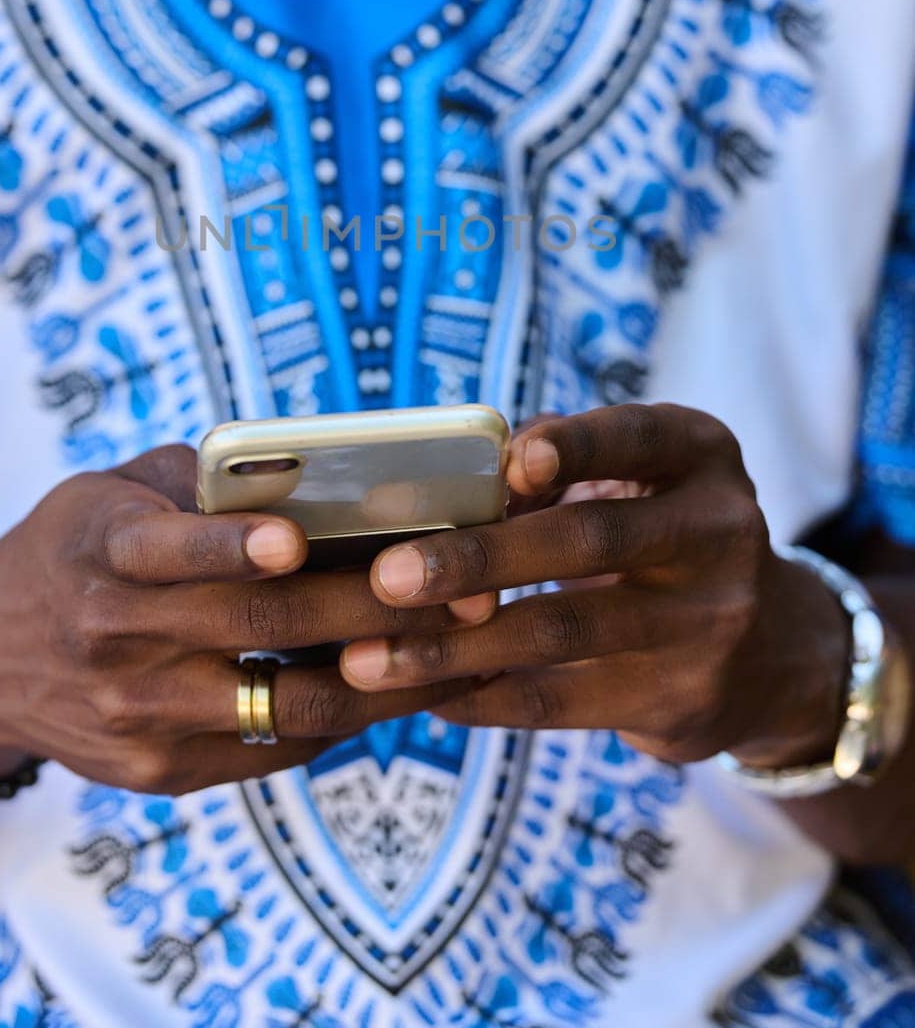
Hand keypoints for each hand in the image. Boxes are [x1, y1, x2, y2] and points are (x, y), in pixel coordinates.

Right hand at [0, 445, 488, 795]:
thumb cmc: (82, 545)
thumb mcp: (117, 489)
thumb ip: (206, 484)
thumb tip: (330, 474)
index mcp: (103, 549)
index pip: (167, 548)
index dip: (229, 545)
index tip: (294, 539)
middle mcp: (115, 637)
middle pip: (259, 629)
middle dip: (373, 607)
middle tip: (464, 585)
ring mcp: (137, 716)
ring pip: (286, 706)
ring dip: (387, 677)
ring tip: (465, 644)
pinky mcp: (160, 772)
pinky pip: (275, 751)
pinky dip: (347, 717)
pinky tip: (405, 683)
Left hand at [340, 405, 848, 766]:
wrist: (769, 651)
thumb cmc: (658, 532)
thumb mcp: (640, 475)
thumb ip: (559, 458)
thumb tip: (463, 474)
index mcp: (700, 454)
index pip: (636, 437)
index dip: (576, 448)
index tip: (511, 465)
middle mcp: (719, 530)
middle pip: (587, 540)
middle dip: (477, 559)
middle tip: (386, 577)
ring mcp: (709, 621)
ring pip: (564, 631)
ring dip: (455, 650)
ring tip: (368, 660)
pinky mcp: (683, 699)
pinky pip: (564, 701)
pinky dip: (484, 698)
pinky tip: (423, 696)